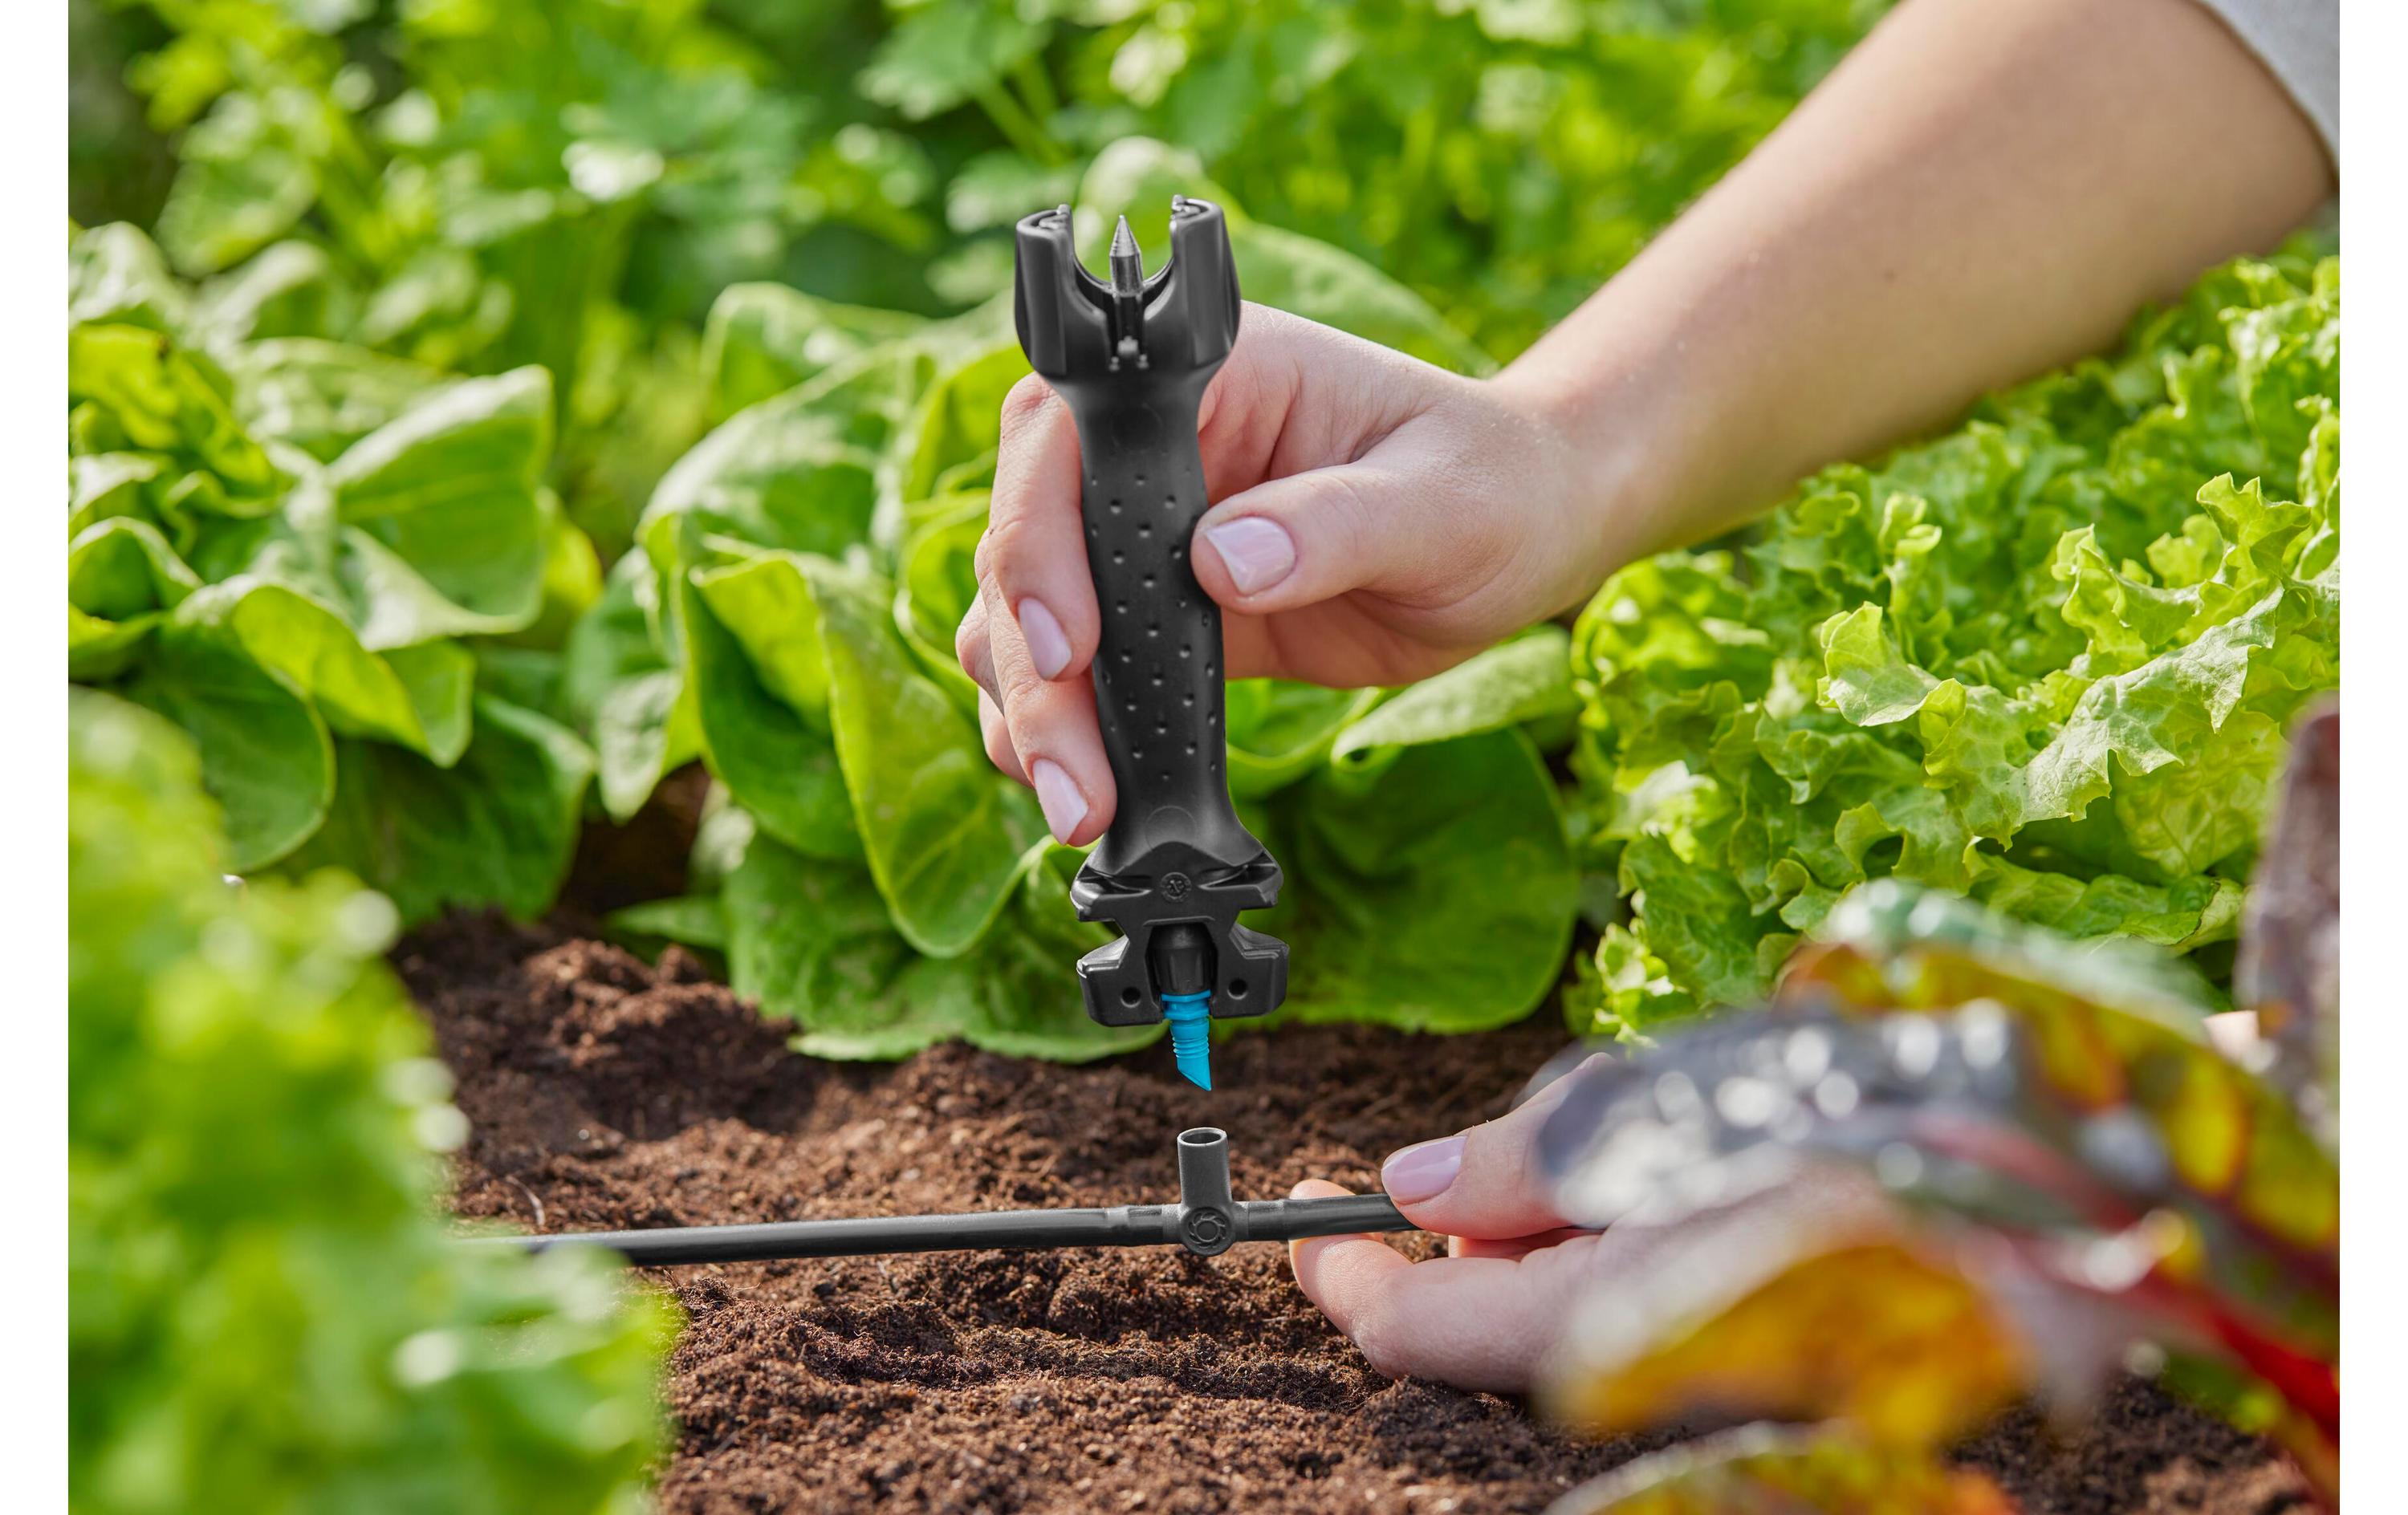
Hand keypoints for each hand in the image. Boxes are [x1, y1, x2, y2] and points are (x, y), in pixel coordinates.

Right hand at [955, 304, 1611, 844]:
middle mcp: (1152, 446)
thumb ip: (1336, 523)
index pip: (1068, 435)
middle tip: (1073, 776)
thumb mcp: (1439, 500)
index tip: (1074, 645)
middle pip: (1027, 538)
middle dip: (1033, 663)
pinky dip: (1058, 730)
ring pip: (1025, 613)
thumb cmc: (1492, 485)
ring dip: (1030, 710)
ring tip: (1078, 806)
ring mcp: (1145, 532)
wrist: (1523, 532)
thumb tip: (1224, 563)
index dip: (1041, 535)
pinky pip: (1075, 671)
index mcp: (1209, 377)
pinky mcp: (1159, 613)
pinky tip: (1082, 793)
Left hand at [1288, 1056, 1892, 1392]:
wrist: (2033, 1176)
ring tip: (1609, 1124)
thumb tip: (1414, 1188)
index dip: (1342, 1274)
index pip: (1412, 1333)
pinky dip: (1608, 1228)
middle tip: (1461, 1156)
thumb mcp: (1644, 1115)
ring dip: (1543, 1215)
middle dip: (1456, 1234)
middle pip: (1482, 1314)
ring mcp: (1686, 1344)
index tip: (1304, 1216)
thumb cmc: (1850, 1127)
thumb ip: (1513, 1165)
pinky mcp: (1735, 1322)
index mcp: (1593, 1317)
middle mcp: (1632, 1353)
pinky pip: (1626, 1289)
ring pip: (1556, 1294)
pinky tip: (1659, 1161)